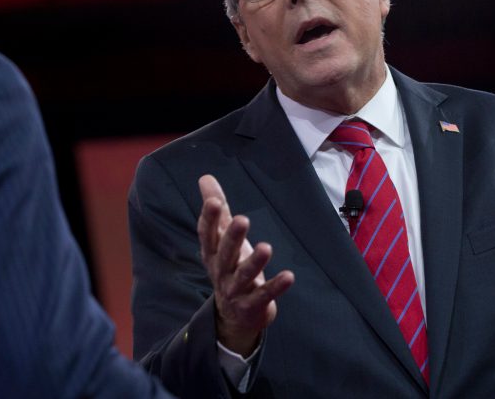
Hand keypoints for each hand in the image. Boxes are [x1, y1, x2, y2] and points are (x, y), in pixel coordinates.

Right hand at [197, 174, 294, 356]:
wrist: (234, 316)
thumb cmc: (229, 267)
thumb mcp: (221, 239)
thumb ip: (218, 210)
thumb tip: (205, 178)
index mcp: (212, 253)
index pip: (207, 234)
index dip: (210, 218)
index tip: (214, 201)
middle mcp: (221, 271)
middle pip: (225, 253)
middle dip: (232, 237)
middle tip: (242, 219)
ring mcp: (235, 290)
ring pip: (244, 275)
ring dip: (254, 262)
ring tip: (266, 247)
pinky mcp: (252, 305)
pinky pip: (264, 295)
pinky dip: (276, 286)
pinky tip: (289, 276)